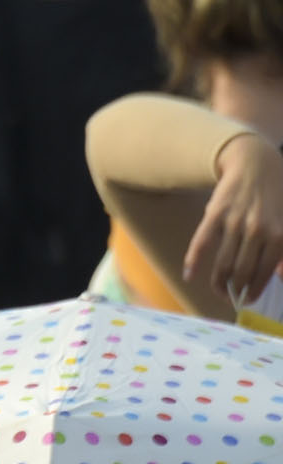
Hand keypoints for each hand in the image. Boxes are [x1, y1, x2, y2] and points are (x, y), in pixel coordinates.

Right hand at [188, 132, 282, 303]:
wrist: (255, 162)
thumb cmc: (276, 193)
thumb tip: (279, 276)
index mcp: (278, 234)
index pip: (264, 273)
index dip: (254, 290)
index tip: (248, 300)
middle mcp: (257, 231)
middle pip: (241, 272)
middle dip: (235, 291)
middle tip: (231, 298)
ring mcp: (234, 223)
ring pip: (223, 263)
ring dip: (218, 283)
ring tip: (218, 290)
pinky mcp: (214, 215)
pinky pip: (201, 243)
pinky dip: (194, 262)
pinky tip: (189, 275)